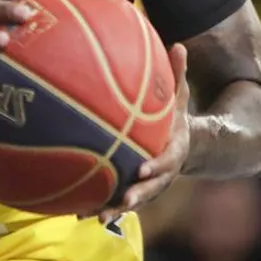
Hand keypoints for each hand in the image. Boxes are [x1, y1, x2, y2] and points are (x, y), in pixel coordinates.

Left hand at [101, 44, 190, 220]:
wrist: (184, 145)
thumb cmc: (175, 117)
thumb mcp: (181, 96)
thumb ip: (179, 74)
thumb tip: (180, 44)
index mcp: (174, 151)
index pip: (166, 161)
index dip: (155, 166)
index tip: (141, 169)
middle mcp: (162, 172)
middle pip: (152, 188)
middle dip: (138, 195)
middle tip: (123, 199)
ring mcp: (149, 184)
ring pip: (133, 201)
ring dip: (115, 209)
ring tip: (95, 216)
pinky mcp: (134, 189)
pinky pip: (116, 199)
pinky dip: (99, 206)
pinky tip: (75, 212)